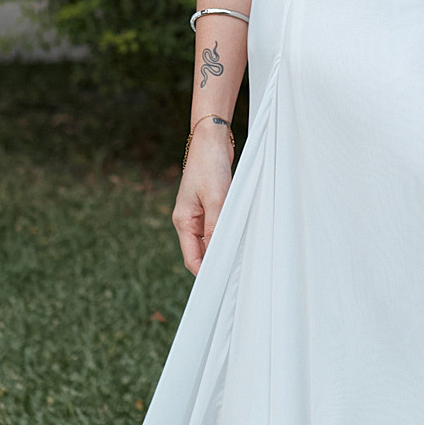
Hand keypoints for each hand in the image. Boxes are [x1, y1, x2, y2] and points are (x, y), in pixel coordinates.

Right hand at [172, 127, 233, 274]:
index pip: (192, 258)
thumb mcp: (216, 197)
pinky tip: (240, 238)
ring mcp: (198, 215)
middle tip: (236, 276)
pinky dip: (226, 235)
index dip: (205, 273)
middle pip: (200, 253)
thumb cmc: (210, 165)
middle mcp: (188, 221)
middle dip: (216, 264)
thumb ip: (215, 226)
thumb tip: (218, 253)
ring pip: (210, 242)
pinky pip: (217, 230)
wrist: (211, 141)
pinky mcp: (209, 208)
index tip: (222, 284)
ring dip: (223, 249)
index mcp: (183, 221)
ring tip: (240, 259)